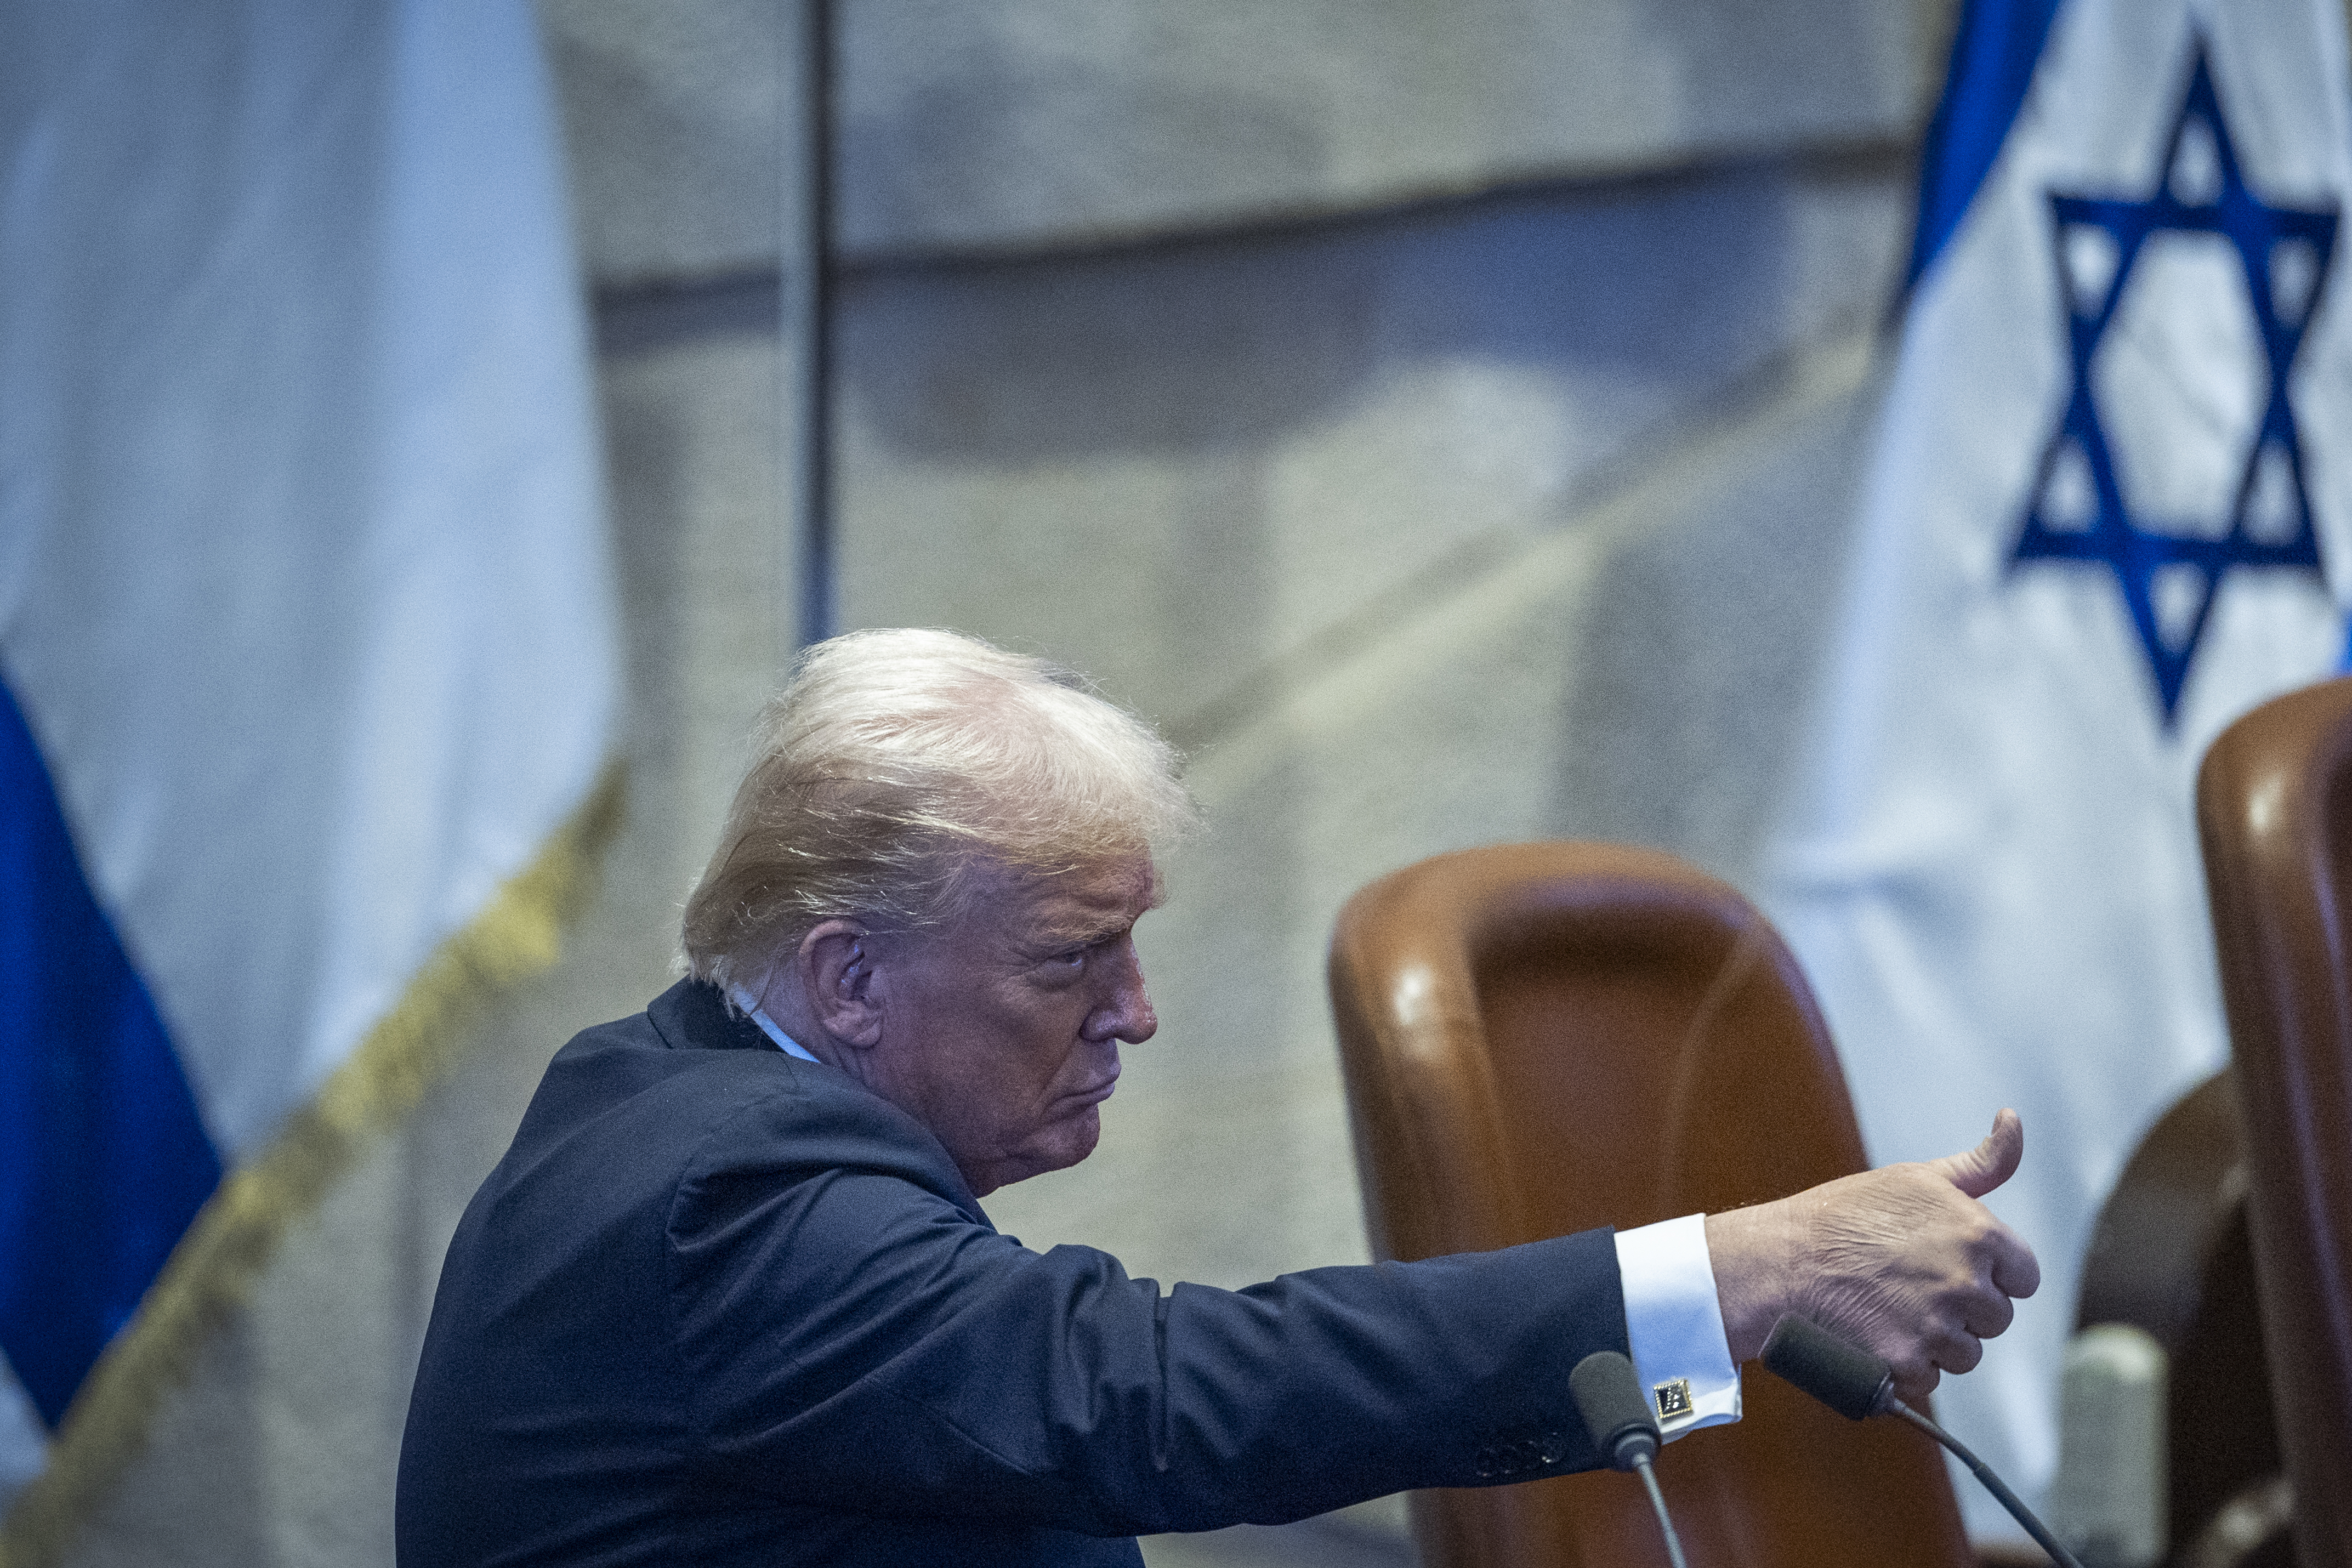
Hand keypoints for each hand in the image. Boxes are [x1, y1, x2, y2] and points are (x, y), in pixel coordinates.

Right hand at [1704, 1109, 2040, 1399]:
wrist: (1780, 1260)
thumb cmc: (1846, 1214)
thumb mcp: (1917, 1178)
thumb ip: (1981, 1161)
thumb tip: (2012, 1119)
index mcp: (1978, 1235)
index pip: (2023, 1277)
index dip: (1991, 1275)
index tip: (1953, 1269)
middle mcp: (1966, 1283)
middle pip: (1994, 1318)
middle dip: (1961, 1310)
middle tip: (1910, 1288)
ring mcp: (1938, 1327)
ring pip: (1965, 1353)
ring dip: (1936, 1342)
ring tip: (1891, 1311)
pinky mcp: (1908, 1363)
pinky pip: (1930, 1379)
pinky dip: (1906, 1367)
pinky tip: (1876, 1335)